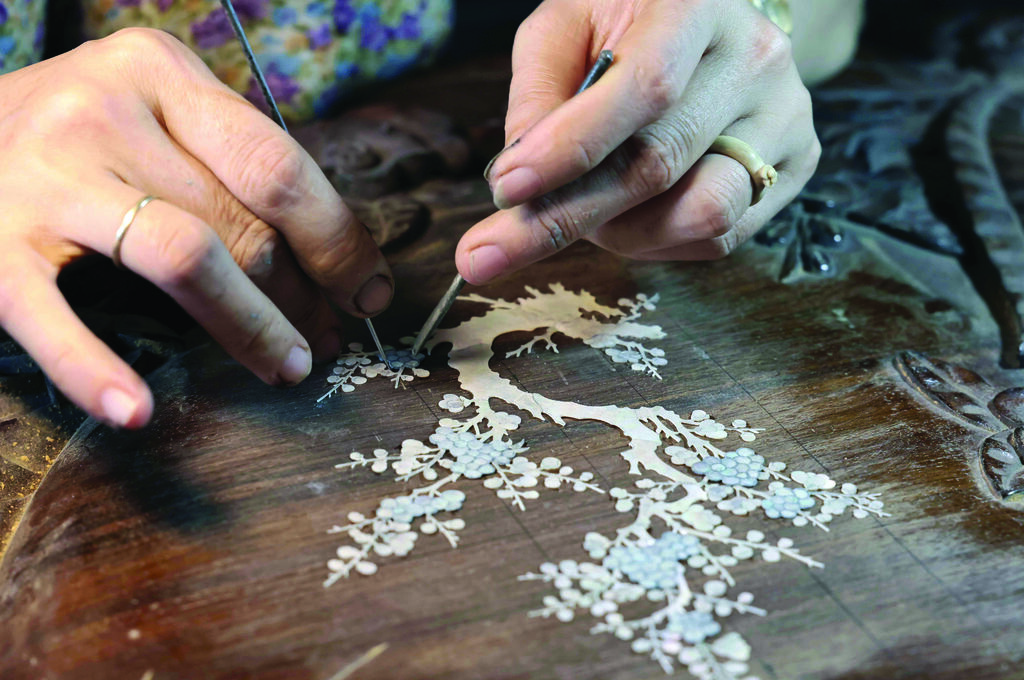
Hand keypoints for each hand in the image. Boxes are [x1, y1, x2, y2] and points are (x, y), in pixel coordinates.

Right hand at [0, 28, 392, 427]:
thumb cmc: (73, 135)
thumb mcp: (151, 111)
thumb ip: (227, 162)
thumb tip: (331, 257)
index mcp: (158, 73)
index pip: (278, 166)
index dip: (337, 239)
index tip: (369, 290)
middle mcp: (103, 111)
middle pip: (242, 220)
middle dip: (305, 294)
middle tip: (328, 337)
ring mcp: (44, 176)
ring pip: (185, 257)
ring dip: (252, 326)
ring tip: (288, 365)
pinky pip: (52, 319)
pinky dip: (95, 370)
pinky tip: (138, 411)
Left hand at [455, 0, 819, 282]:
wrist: (714, 27)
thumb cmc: (627, 26)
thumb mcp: (566, 27)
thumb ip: (538, 92)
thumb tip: (517, 179)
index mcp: (697, 5)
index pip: (645, 87)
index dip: (572, 146)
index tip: (506, 190)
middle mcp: (755, 59)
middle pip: (659, 164)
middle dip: (563, 218)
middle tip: (487, 254)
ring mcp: (787, 116)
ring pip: (699, 215)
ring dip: (618, 233)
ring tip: (583, 211)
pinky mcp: (797, 165)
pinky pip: (719, 238)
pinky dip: (655, 242)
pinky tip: (628, 215)